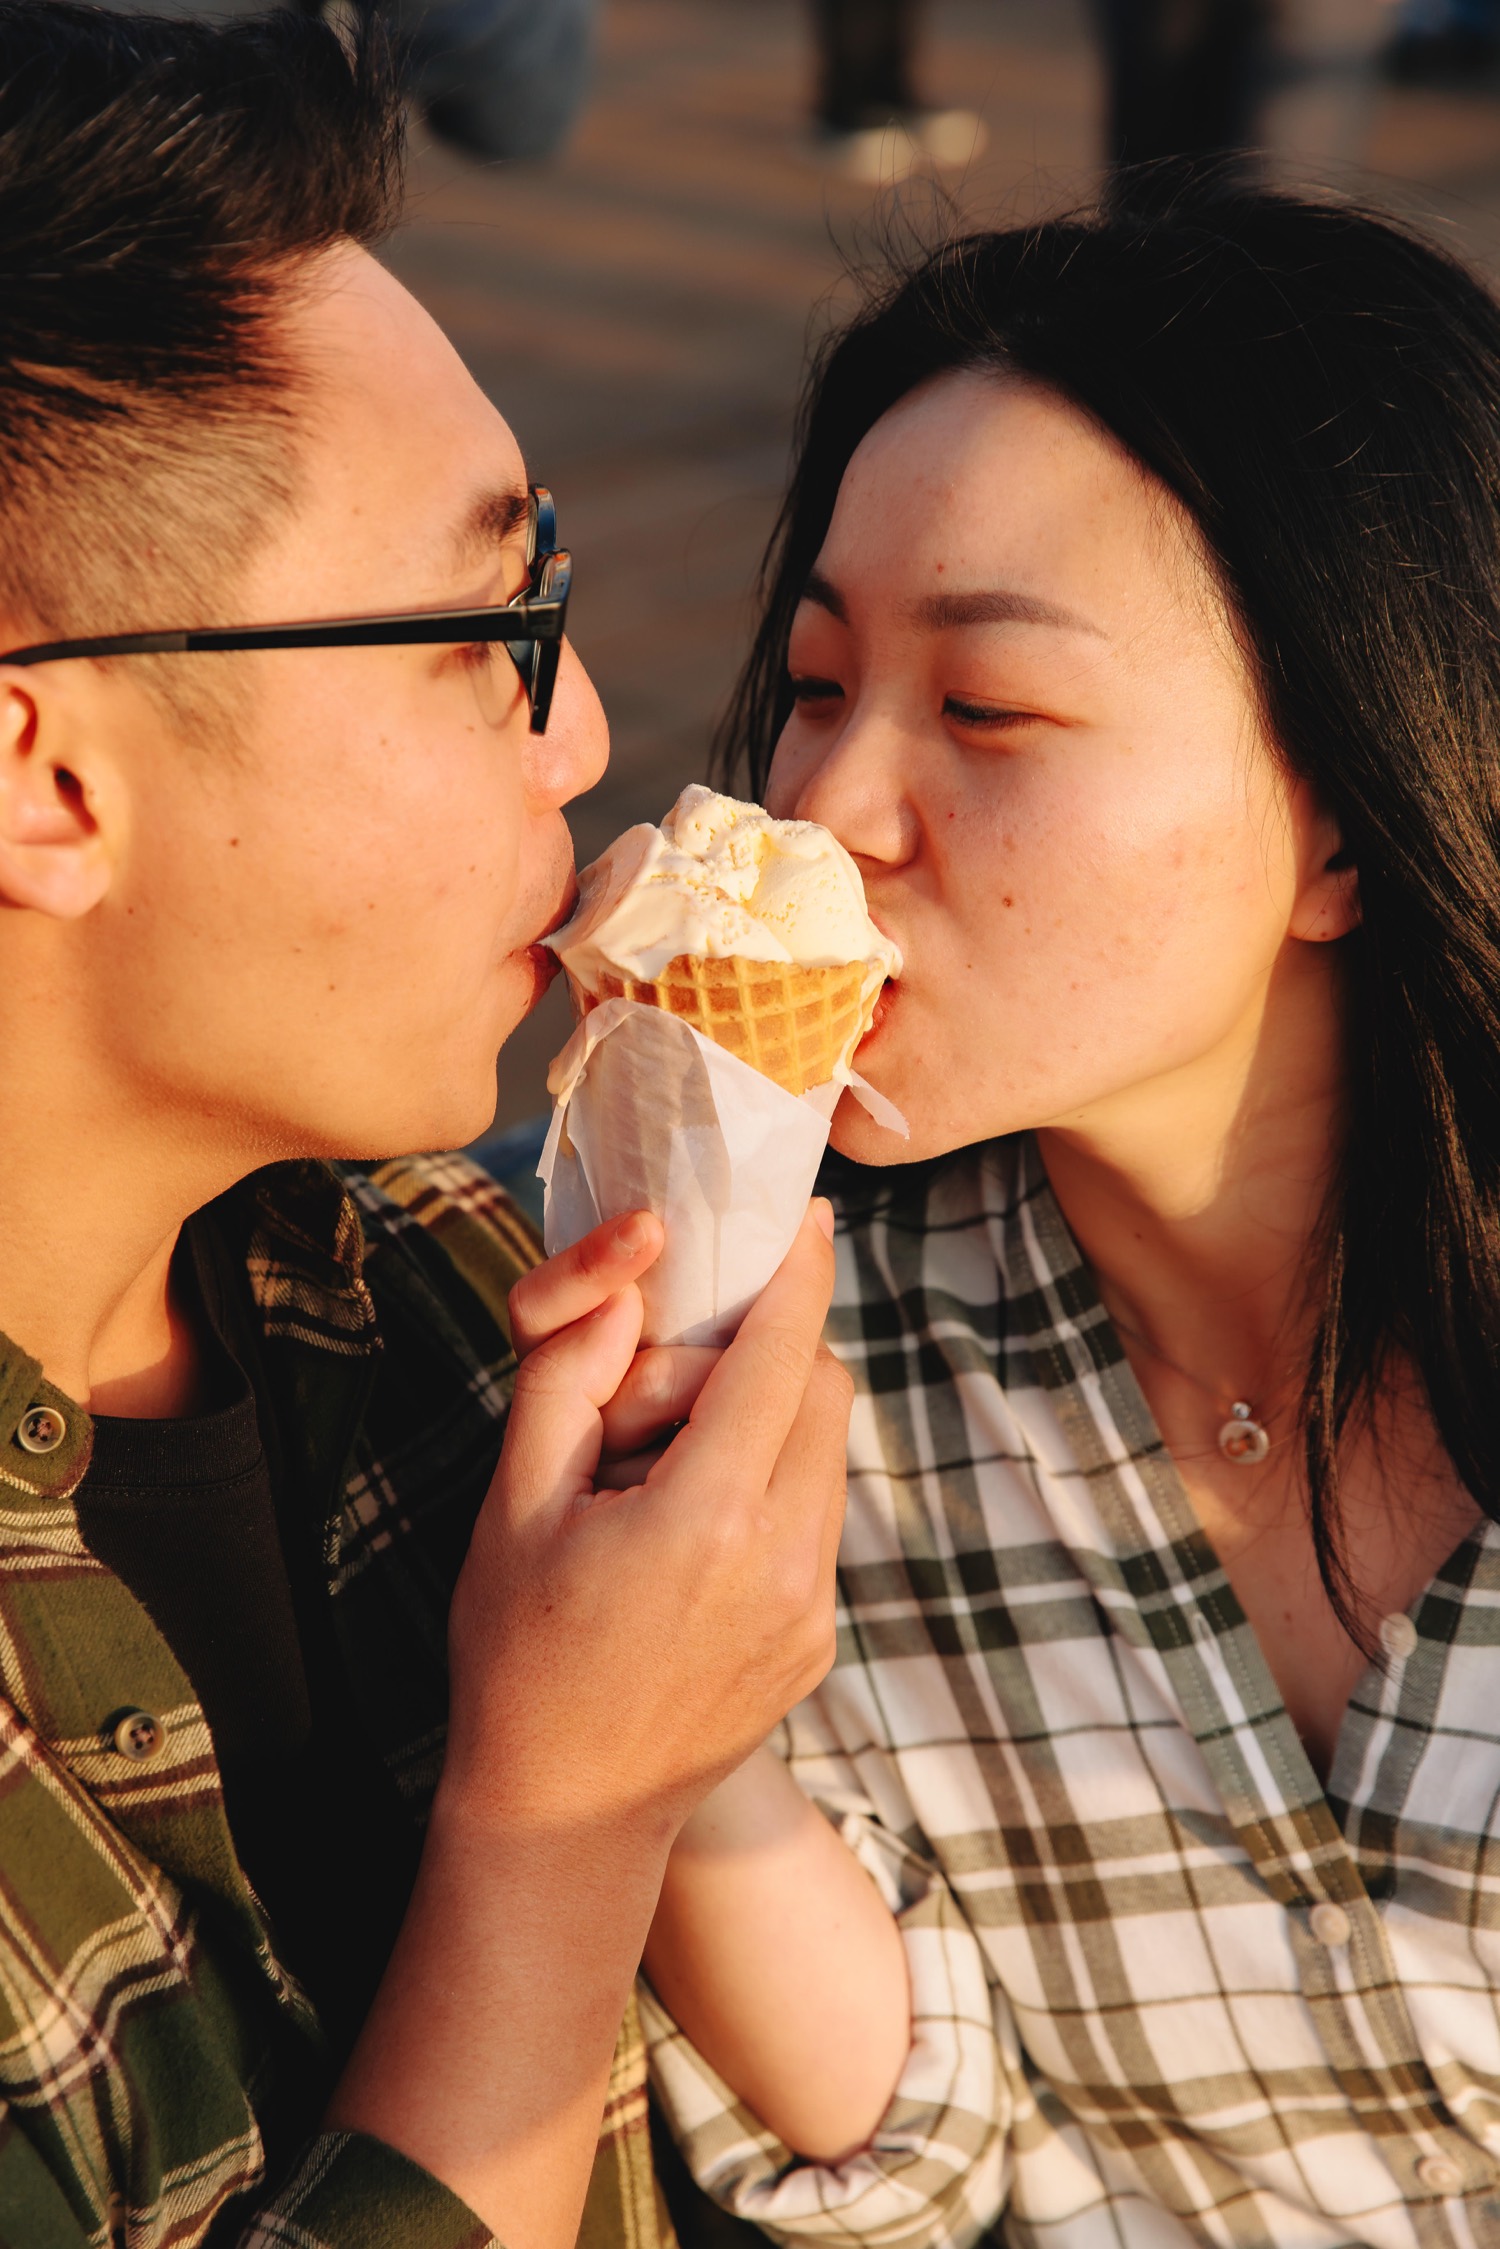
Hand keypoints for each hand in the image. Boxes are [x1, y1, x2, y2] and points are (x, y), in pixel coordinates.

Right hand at [440, 1200, 851, 1846]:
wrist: (564, 1819)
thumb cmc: (515, 1652)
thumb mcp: (515, 1502)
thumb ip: (568, 1375)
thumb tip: (624, 1281)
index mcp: (707, 1521)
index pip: (783, 1354)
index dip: (798, 1271)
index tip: (806, 1213)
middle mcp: (786, 1562)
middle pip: (821, 1388)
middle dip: (758, 1353)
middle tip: (655, 1395)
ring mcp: (814, 1608)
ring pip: (826, 1449)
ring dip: (764, 1420)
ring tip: (659, 1472)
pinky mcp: (819, 1638)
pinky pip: (816, 1514)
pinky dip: (769, 1483)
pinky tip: (684, 1532)